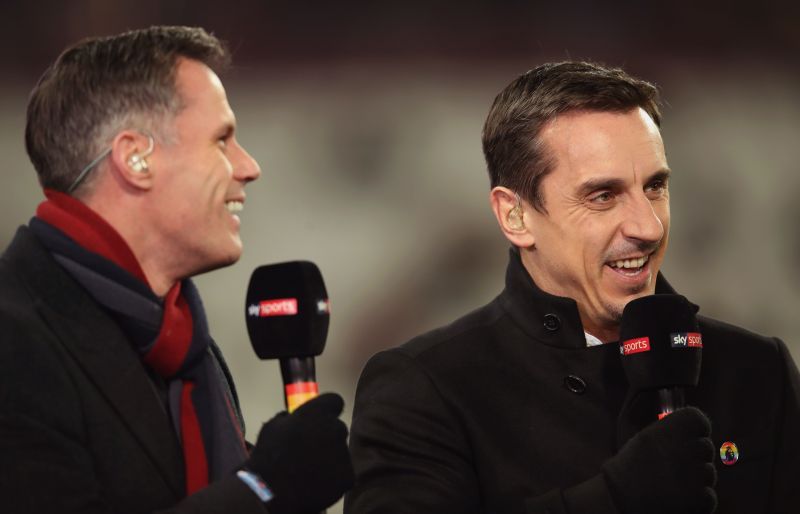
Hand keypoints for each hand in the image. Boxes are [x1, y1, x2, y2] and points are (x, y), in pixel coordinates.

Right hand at [245, 393, 353, 513]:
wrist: (271, 492)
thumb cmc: (269, 456)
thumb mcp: (273, 427)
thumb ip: (290, 418)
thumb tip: (292, 418)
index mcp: (319, 412)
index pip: (334, 401)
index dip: (327, 410)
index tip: (320, 418)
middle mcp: (336, 428)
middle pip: (337, 429)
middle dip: (326, 436)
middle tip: (309, 450)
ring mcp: (344, 453)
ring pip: (340, 452)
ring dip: (329, 457)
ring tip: (308, 469)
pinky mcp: (347, 476)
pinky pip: (342, 472)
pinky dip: (332, 477)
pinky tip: (315, 481)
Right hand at [603, 407, 716, 513]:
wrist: (620, 501)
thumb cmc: (630, 469)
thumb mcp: (645, 440)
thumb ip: (670, 432)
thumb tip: (692, 431)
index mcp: (669, 431)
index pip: (698, 420)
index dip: (696, 429)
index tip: (688, 437)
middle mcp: (685, 449)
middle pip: (706, 447)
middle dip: (695, 456)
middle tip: (673, 466)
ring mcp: (695, 475)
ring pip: (708, 472)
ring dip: (695, 478)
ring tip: (670, 484)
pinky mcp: (701, 498)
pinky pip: (708, 495)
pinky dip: (696, 499)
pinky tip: (676, 498)